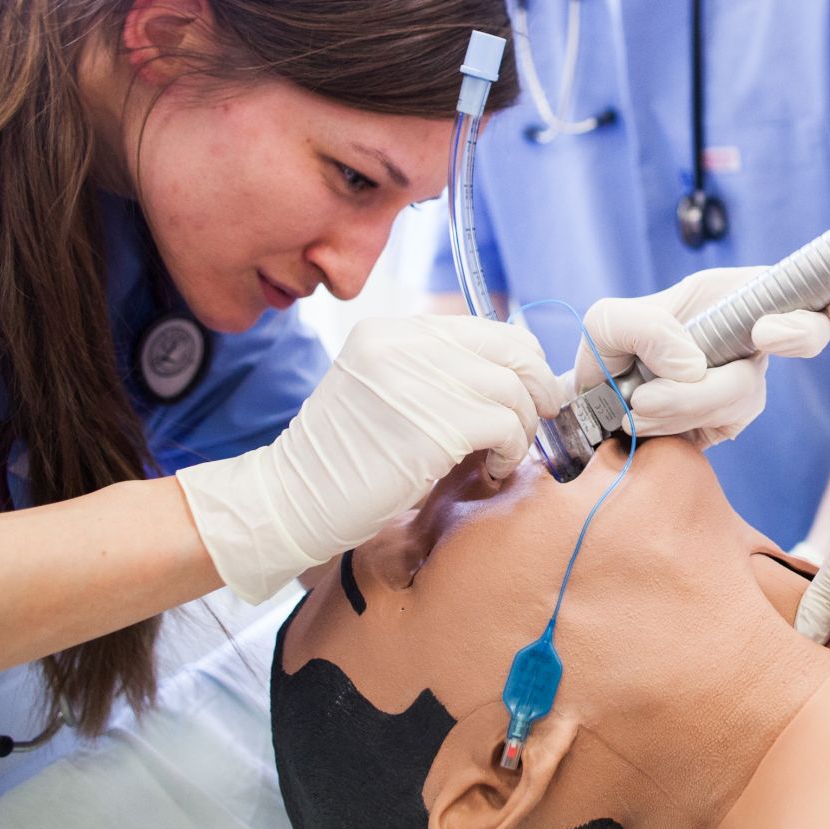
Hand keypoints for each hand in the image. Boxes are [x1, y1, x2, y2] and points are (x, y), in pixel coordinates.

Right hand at [176, 316, 559, 601]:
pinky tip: (494, 468)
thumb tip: (519, 375)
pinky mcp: (432, 424)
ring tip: (504, 453)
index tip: (530, 393)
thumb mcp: (387, 390)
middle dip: (537, 388)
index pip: (490, 328)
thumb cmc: (347, 458)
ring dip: (522, 427)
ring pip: (513, 388)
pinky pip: (504, 426)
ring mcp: (416, 380)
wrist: (292, 499)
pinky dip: (511, 451)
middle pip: (512, 349)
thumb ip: (440, 372)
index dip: (524, 361)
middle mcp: (403, 343)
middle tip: (537, 421)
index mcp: (393, 330)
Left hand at [574, 266, 829, 448]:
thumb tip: (694, 367)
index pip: (800, 284)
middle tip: (761, 335)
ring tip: (639, 401)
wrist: (592, 408)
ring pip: (747, 393)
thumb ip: (644, 328)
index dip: (828, 294)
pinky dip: (679, 423)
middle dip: (796, 336)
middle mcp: (748, 336)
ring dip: (687, 401)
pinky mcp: (732, 423)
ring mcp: (744, 382)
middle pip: (807, 334)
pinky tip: (649, 417)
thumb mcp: (608, 323)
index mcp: (729, 296)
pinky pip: (725, 425)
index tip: (814, 312)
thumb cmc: (606, 352)